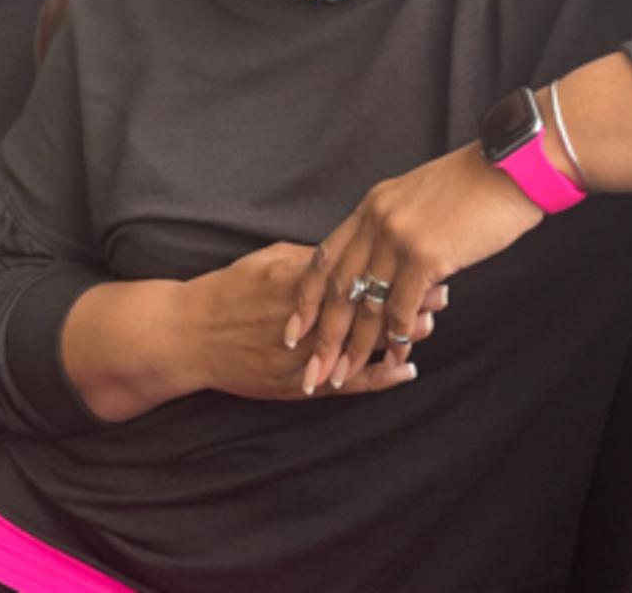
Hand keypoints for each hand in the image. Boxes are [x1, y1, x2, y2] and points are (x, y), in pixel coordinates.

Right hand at [187, 241, 445, 401]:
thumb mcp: (270, 261)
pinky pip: (346, 383)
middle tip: (440, 289)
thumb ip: (313, 259)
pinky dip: (379, 377)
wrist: (190, 337)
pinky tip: (406, 370)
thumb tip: (351, 249)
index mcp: (298, 279)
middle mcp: (305, 317)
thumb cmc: (231, 291)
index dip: (391, 265)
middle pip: (365, 306)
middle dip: (403, 299)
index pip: (356, 270)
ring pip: (362, 344)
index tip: (422, 255)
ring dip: (397, 334)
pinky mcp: (298, 382)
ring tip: (429, 323)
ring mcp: (303, 353)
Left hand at [285, 142, 543, 393]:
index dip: (307, 297)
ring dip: (354, 346)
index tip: (295, 328)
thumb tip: (383, 259)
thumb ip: (393, 225)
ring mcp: (399, 239)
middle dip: (323, 335)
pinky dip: (395, 338)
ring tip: (342, 376)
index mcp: (372, 206)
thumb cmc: (472, 185)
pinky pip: (401, 307)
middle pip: (338, 288)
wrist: (509, 168)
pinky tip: (394, 357)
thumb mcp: (416, 197)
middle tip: (311, 370)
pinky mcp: (427, 256)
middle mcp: (377, 221)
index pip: (325, 257)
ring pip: (366, 304)